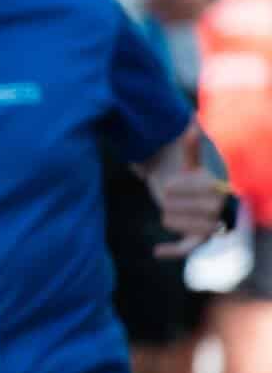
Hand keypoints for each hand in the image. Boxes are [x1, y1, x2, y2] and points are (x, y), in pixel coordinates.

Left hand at [145, 127, 229, 258]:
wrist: (194, 197)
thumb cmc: (191, 176)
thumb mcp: (191, 162)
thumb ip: (192, 146)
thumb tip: (192, 121)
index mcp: (217, 185)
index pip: (190, 189)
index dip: (178, 187)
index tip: (169, 185)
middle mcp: (217, 207)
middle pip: (175, 206)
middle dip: (169, 201)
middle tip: (171, 199)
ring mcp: (209, 224)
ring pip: (172, 221)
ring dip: (167, 216)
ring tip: (171, 211)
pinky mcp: (198, 239)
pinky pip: (187, 248)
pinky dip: (172, 251)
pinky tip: (155, 251)